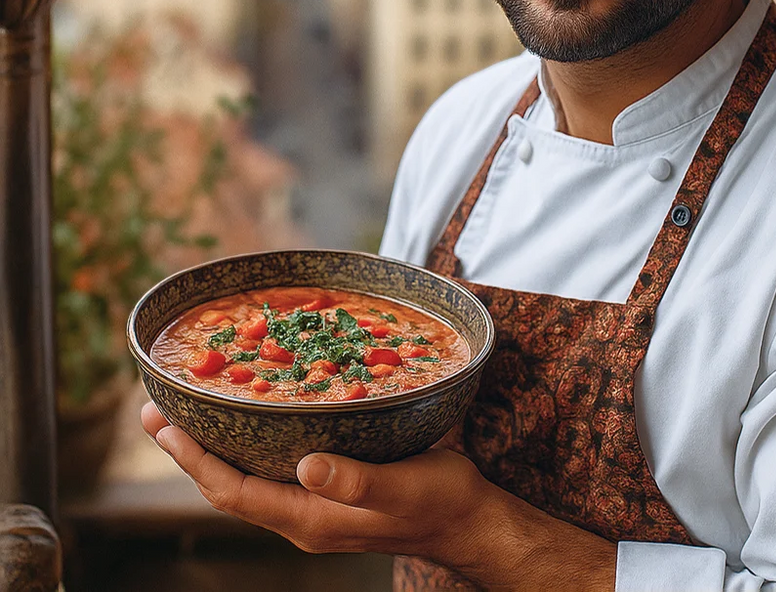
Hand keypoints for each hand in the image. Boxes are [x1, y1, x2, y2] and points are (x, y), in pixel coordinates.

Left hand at [141, 402, 615, 591]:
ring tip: (192, 409)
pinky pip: (275, 467)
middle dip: (191, 450)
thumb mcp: (400, 488)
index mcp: (310, 517)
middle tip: (159, 409)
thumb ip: (355, 481)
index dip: (195, 459)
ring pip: (249, 475)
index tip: (164, 424)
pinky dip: (252, 441)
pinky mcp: (330, 487)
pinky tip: (256, 413)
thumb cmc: (437, 501)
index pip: (233, 492)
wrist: (465, 517)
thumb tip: (307, 466)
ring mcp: (315, 503)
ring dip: (217, 445)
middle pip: (230, 484)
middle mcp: (303, 513)